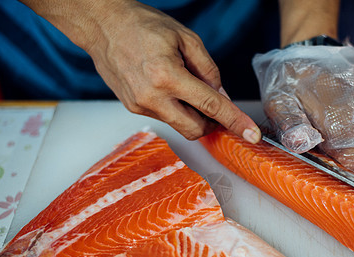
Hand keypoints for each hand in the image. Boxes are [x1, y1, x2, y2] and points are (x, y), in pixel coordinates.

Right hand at [24, 0, 259, 141]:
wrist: (102, 25)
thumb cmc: (142, 25)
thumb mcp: (185, 38)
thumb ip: (209, 70)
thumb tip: (223, 96)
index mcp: (167, 75)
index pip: (210, 106)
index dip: (234, 121)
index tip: (251, 134)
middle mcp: (152, 97)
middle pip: (195, 129)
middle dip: (212, 123)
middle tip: (216, 107)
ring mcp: (140, 106)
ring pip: (179, 126)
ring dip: (194, 116)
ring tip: (188, 88)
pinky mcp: (132, 108)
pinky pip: (164, 117)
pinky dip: (176, 109)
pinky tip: (170, 88)